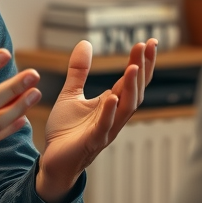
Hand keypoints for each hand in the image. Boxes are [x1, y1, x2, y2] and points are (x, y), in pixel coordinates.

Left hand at [36, 39, 156, 202]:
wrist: (53, 160)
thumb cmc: (66, 131)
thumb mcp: (71, 94)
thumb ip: (79, 71)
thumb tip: (85, 42)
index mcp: (112, 104)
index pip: (132, 80)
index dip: (142, 62)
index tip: (148, 41)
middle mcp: (114, 116)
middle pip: (135, 91)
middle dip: (142, 69)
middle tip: (145, 46)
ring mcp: (106, 130)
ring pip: (126, 108)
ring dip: (131, 88)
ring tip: (134, 67)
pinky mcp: (92, 142)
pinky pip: (104, 127)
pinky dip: (109, 113)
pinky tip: (112, 97)